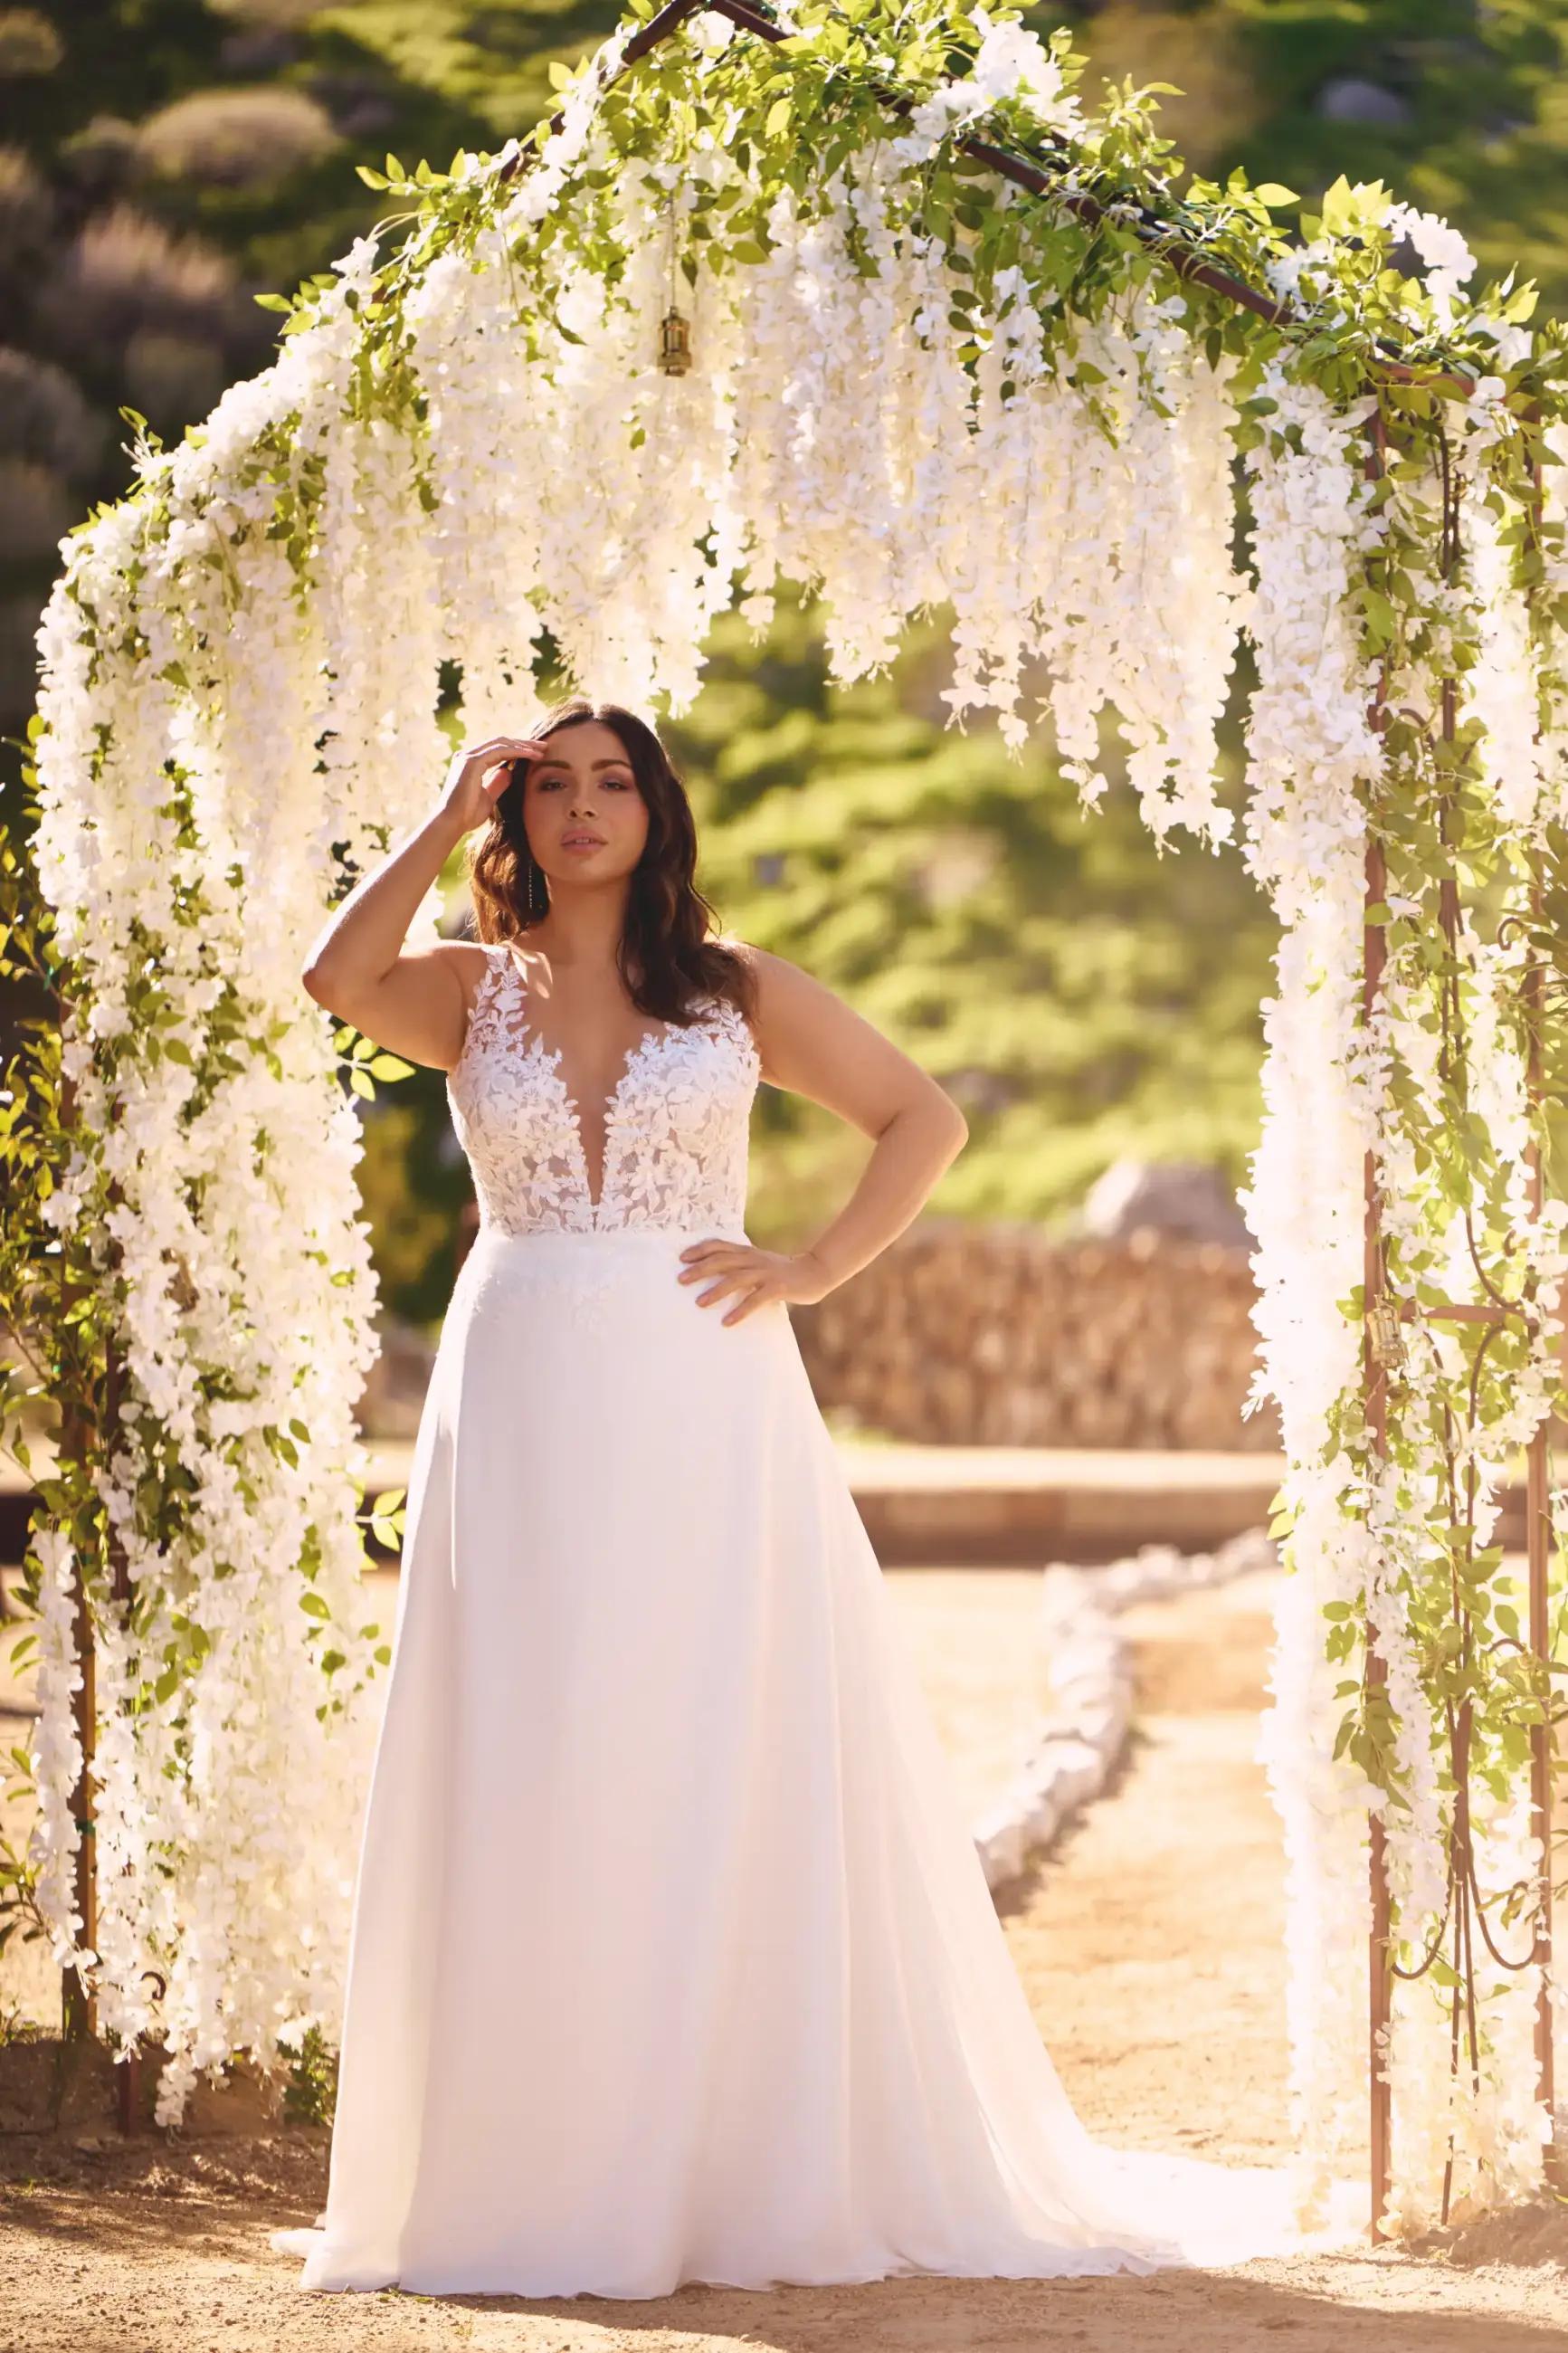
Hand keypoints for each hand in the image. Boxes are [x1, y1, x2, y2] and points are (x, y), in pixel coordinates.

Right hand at [438, 735, 552, 835]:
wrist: (451, 824)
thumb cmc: (467, 816)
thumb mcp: (488, 798)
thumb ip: (498, 783)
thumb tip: (509, 772)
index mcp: (470, 763)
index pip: (497, 749)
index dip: (517, 749)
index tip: (536, 753)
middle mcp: (467, 755)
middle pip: (500, 742)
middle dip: (523, 743)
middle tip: (543, 747)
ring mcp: (468, 757)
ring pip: (501, 743)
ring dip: (523, 745)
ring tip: (542, 750)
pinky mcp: (472, 762)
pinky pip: (499, 751)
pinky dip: (517, 751)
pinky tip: (531, 755)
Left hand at [676, 1240, 832, 1324]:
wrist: (814, 1272)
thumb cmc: (781, 1271)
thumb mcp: (758, 1262)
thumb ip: (739, 1264)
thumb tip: (713, 1272)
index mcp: (747, 1252)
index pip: (719, 1246)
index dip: (700, 1250)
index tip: (682, 1258)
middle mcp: (754, 1259)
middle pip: (722, 1261)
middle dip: (700, 1270)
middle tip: (681, 1280)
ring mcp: (765, 1273)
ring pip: (736, 1279)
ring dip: (716, 1291)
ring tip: (699, 1303)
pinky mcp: (777, 1288)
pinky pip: (755, 1300)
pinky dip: (740, 1311)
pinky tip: (727, 1322)